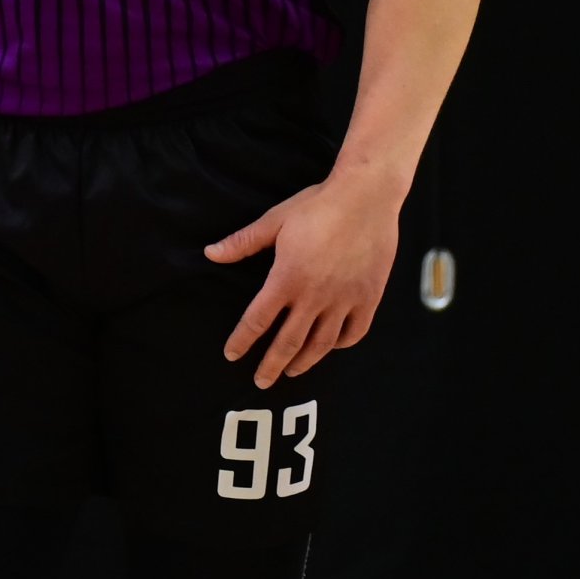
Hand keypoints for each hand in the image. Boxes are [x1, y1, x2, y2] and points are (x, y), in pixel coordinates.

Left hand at [203, 173, 401, 387]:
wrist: (366, 196)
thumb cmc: (317, 205)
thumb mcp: (275, 220)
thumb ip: (243, 242)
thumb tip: (211, 253)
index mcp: (288, 278)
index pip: (258, 320)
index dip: (242, 340)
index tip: (232, 355)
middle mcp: (315, 296)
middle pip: (288, 342)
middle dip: (272, 365)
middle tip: (260, 382)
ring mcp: (344, 300)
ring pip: (322, 344)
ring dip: (304, 361)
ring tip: (292, 371)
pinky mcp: (368, 298)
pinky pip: (354, 333)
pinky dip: (340, 344)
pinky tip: (331, 346)